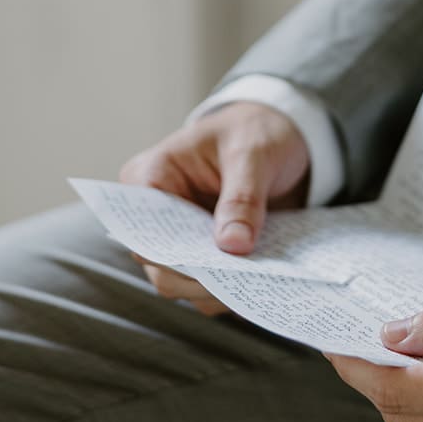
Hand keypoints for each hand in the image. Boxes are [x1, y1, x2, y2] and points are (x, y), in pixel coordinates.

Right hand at [119, 102, 310, 314]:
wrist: (281, 135)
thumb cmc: (256, 131)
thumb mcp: (253, 153)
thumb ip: (242, 197)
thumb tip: (233, 245)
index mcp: (150, 177)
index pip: (141, 229)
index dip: (168, 253)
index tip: (206, 267)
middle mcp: (157, 214)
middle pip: (161, 267)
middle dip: (199, 278)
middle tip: (241, 283)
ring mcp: (182, 238)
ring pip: (185, 284)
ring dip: (219, 290)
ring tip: (257, 284)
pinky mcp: (208, 254)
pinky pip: (212, 285)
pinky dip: (233, 288)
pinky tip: (261, 283)